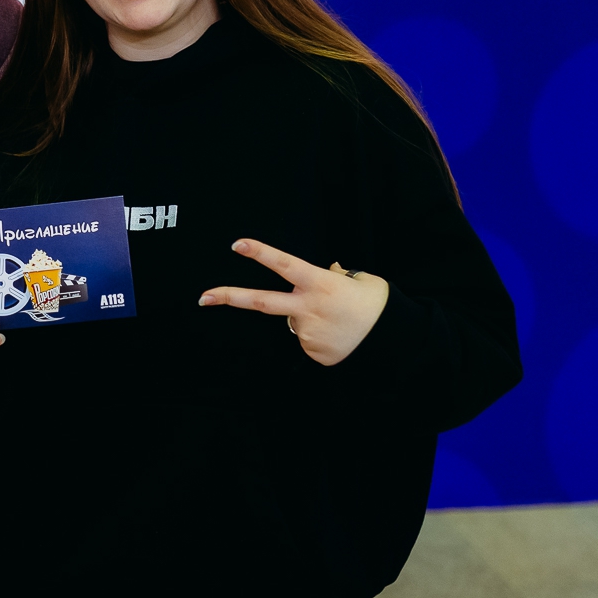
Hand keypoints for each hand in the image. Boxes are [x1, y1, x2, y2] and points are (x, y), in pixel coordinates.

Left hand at [198, 239, 388, 366]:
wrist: (395, 341)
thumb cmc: (377, 305)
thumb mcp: (360, 280)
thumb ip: (336, 274)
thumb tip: (328, 270)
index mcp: (319, 284)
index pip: (284, 264)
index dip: (260, 253)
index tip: (237, 245)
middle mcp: (308, 308)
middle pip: (261, 302)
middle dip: (229, 297)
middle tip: (203, 297)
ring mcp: (308, 333)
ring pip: (296, 322)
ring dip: (310, 319)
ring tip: (339, 321)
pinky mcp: (313, 353)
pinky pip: (308, 341)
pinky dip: (320, 337)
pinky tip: (339, 336)